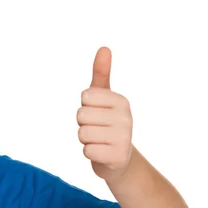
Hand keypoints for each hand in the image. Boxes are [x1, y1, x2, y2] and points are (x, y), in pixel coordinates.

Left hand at [77, 47, 132, 181]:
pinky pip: (87, 151)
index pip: (85, 97)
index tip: (97, 114)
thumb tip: (104, 48)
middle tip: (97, 130)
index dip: (85, 107)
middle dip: (83, 124)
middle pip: (81, 115)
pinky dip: (90, 153)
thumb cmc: (106, 124)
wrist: (118, 160)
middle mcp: (126, 117)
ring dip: (86, 140)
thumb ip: (101, 74)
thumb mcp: (103, 98)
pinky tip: (101, 153)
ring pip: (82, 133)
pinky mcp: (118, 157)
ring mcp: (124, 138)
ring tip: (99, 141)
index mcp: (121, 101)